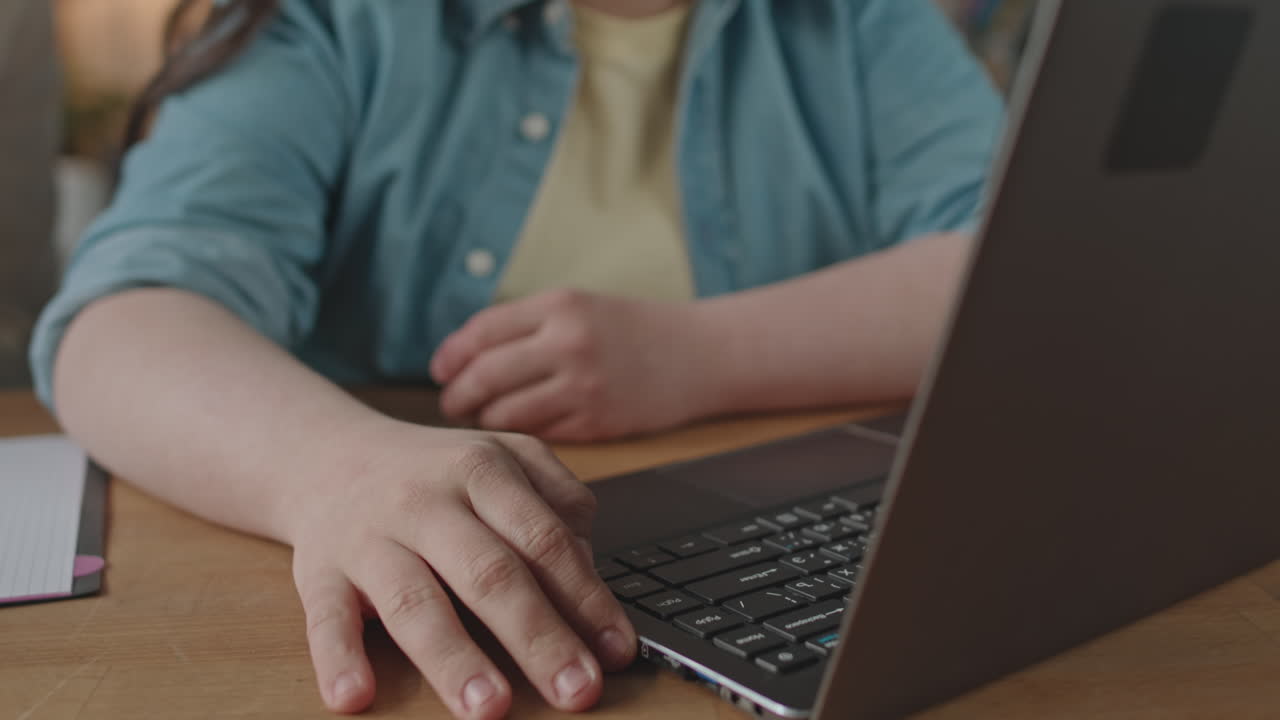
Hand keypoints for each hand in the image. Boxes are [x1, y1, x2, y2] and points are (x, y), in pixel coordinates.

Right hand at [285, 420, 636, 718]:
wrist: (329, 456)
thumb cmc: (435, 472)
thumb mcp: (504, 458)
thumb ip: (557, 503)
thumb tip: (590, 568)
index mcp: (482, 471)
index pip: (544, 540)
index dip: (585, 598)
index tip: (617, 651)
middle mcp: (426, 502)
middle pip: (489, 572)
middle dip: (538, 637)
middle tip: (576, 691)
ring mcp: (369, 537)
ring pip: (414, 600)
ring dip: (453, 657)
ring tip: (488, 708)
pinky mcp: (318, 570)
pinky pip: (324, 617)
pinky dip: (338, 658)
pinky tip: (355, 697)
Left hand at [430, 290, 712, 441]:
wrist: (703, 354)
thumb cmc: (635, 330)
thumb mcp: (581, 305)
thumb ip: (528, 324)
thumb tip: (464, 353)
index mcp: (559, 306)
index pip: (482, 332)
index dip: (451, 355)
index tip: (440, 370)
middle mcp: (568, 343)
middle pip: (484, 375)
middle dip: (458, 394)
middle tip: (451, 403)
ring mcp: (583, 386)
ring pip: (506, 412)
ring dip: (486, 420)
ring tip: (483, 419)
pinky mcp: (597, 422)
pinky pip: (539, 434)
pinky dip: (521, 435)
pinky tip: (520, 431)